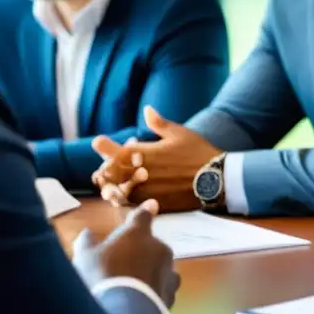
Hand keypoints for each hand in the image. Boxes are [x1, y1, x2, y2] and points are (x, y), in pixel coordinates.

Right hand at [73, 199, 180, 307]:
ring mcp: (168, 270)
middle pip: (152, 245)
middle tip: (123, 268)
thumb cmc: (101, 277)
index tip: (152, 205)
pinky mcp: (171, 292)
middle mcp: (159, 248)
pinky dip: (156, 290)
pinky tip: (143, 300)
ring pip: (161, 266)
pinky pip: (165, 287)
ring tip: (133, 287)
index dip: (145, 211)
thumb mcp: (85, 258)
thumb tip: (86, 232)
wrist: (123, 313)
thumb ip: (87, 243)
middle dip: (141, 253)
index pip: (143, 217)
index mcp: (138, 234)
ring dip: (151, 271)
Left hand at [92, 106, 221, 212]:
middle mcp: (139, 172)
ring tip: (109, 186)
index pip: (114, 150)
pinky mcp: (152, 203)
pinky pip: (129, 204)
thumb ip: (159, 123)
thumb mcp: (180, 133)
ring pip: (116, 190)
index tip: (98, 143)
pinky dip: (123, 200)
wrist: (215, 179)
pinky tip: (124, 198)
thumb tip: (147, 108)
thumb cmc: (198, 153)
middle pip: (110, 173)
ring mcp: (145, 190)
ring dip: (110, 187)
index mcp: (144, 153)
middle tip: (101, 171)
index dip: (103, 146)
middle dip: (104, 171)